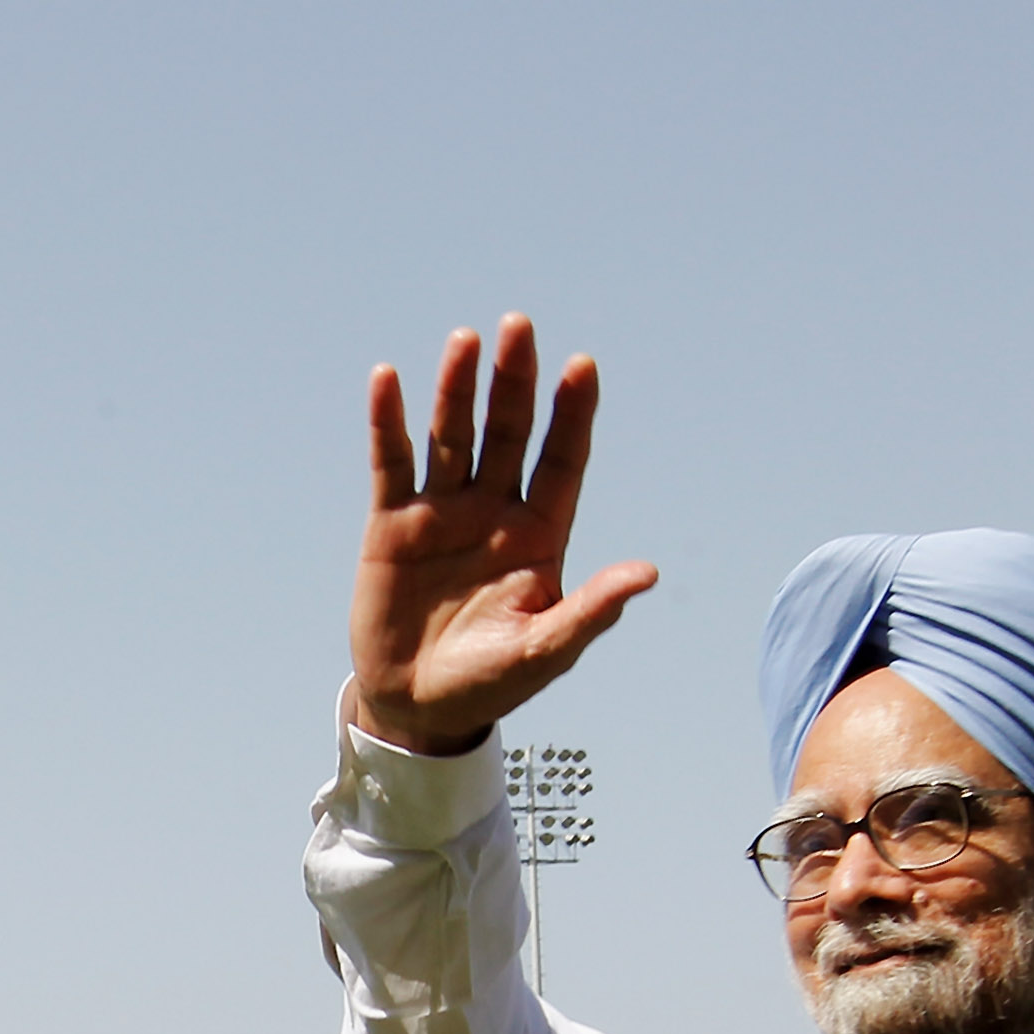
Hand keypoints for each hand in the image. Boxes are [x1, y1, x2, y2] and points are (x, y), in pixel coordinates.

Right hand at [347, 313, 657, 756]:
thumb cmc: (489, 683)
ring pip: (453, 435)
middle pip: (508, 432)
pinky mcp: (393, 523)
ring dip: (457, 389)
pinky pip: (392, 463)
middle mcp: (494, 511)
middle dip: (515, 382)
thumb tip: (646, 574)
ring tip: (466, 342)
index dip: (571, 414)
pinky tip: (388, 380)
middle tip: (520, 328)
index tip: (581, 367)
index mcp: (539, 534)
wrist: (415, 705)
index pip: (562, 460)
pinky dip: (388, 422)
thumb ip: (589, 611)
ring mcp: (443, 511)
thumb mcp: (543, 651)